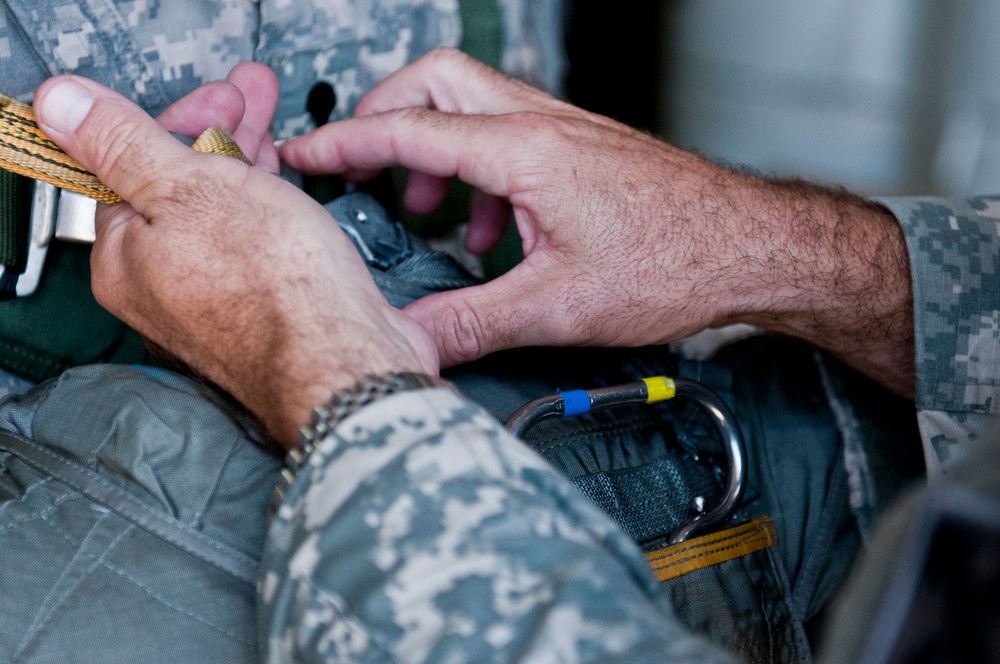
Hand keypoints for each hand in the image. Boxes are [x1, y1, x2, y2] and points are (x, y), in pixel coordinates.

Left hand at [33, 65, 438, 446]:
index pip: (133, 169)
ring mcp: (214, 307)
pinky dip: (271, 215)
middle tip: (254, 104)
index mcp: (125, 259)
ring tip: (278, 140)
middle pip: (181, 192)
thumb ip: (124, 143)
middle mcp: (161, 291)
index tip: (219, 97)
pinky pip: (256, 252)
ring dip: (250, 170)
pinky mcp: (262, 317)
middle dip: (222, 139)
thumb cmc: (276, 288)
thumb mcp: (190, 186)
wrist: (344, 362)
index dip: (180, 121)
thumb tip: (60, 106)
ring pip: (223, 220)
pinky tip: (291, 201)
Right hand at [280, 48, 914, 395]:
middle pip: (437, 80)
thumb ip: (472, 323)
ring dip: (435, 150)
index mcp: (525, 151)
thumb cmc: (676, 261)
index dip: (344, 143)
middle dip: (386, 116)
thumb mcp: (558, 307)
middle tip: (364, 166)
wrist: (750, 246)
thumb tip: (411, 342)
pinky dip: (479, 171)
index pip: (408, 130)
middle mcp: (543, 126)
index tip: (303, 156)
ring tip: (430, 213)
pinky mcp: (582, 149)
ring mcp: (566, 131)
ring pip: (473, 105)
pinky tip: (494, 230)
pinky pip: (510, 136)